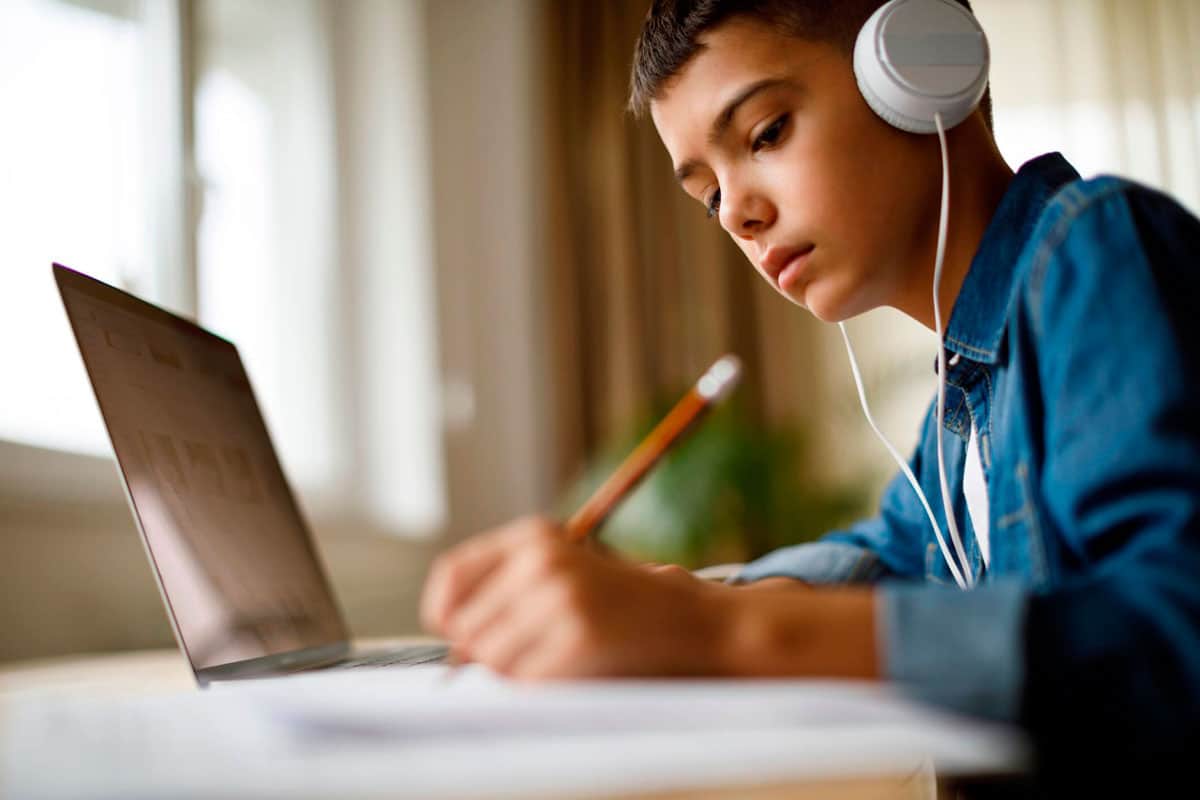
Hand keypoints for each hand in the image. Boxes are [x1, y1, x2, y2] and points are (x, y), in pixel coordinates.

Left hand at [420, 516, 733, 679]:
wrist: (686, 617)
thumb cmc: (618, 601)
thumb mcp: (562, 570)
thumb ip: (507, 589)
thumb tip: (452, 643)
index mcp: (534, 535)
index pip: (453, 573)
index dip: (443, 610)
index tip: (453, 632)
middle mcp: (542, 559)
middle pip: (466, 626)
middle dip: (485, 650)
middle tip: (525, 651)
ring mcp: (560, 598)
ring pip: (491, 658)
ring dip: (513, 671)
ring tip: (553, 657)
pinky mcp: (578, 637)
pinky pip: (524, 682)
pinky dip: (538, 686)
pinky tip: (570, 669)